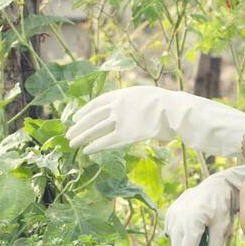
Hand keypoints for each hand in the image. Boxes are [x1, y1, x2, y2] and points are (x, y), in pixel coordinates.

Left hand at [67, 86, 244, 157]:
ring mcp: (121, 120)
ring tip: (72, 144)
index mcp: (123, 94)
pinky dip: (95, 146)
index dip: (85, 110)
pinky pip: (106, 141)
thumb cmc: (168, 105)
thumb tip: (135, 112)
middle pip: (93, 117)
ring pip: (95, 130)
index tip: (74, 116)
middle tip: (68, 134)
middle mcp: (118, 106)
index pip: (98, 102)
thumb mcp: (148, 98)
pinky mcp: (126, 134)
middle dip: (79, 126)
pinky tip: (87, 151)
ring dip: (82, 137)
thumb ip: (136, 106)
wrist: (176, 110)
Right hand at [164, 165, 244, 245]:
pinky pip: (172, 233)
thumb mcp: (222, 231)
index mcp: (193, 223)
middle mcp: (178, 219)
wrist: (215, 187)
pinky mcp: (169, 213)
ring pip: (173, 242)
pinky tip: (188, 237)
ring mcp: (172, 215)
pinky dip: (178, 240)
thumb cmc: (221, 209)